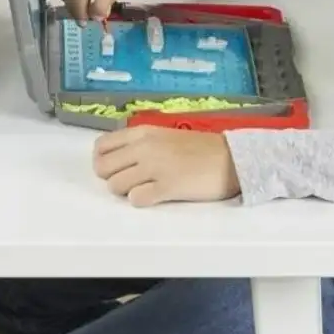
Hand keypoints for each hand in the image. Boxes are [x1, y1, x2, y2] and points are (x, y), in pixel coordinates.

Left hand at [93, 125, 239, 206]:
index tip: (115, 168)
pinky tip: (154, 196)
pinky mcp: (168, 187)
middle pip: (103, 168)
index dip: (103, 160)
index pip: (101, 146)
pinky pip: (136, 198)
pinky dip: (141, 200)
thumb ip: (139, 144)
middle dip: (111, 177)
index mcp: (142, 133)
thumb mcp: (164, 136)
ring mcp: (155, 167)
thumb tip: (116, 159)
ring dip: (126, 191)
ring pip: (115, 185)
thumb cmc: (200, 149)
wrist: (232, 158)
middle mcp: (144, 147)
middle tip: (130, 181)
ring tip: (145, 188)